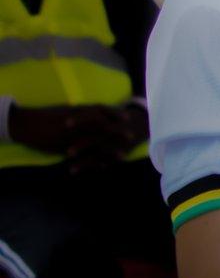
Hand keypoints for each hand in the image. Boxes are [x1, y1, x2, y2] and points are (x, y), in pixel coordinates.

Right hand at [10, 103, 137, 165]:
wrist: (28, 124)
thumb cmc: (45, 116)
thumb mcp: (64, 111)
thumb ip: (78, 112)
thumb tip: (89, 111)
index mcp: (78, 112)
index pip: (100, 110)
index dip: (114, 113)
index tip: (127, 116)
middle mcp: (79, 123)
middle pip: (103, 126)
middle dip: (118, 132)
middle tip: (132, 136)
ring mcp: (73, 135)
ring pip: (96, 143)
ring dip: (110, 149)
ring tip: (123, 155)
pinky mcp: (66, 146)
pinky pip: (84, 155)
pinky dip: (94, 161)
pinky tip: (103, 167)